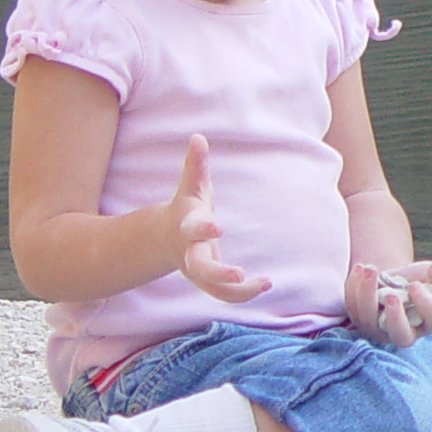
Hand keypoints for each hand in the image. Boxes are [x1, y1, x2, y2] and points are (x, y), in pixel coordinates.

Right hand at [169, 134, 271, 303]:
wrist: (165, 237)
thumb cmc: (186, 207)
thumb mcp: (190, 186)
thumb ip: (195, 165)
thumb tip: (197, 137)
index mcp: (186, 227)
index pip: (193, 229)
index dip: (203, 229)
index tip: (218, 227)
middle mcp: (190, 252)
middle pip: (199, 268)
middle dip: (217, 272)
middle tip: (238, 274)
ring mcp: (198, 270)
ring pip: (212, 288)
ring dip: (236, 290)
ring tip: (264, 283)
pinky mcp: (208, 280)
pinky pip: (224, 293)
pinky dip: (243, 293)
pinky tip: (266, 283)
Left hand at [346, 247, 431, 346]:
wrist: (390, 282)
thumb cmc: (415, 281)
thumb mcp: (431, 273)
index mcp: (428, 322)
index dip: (427, 305)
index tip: (416, 285)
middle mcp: (403, 332)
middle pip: (401, 336)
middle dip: (395, 316)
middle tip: (392, 295)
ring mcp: (378, 330)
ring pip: (369, 320)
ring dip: (368, 293)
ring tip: (370, 268)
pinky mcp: (359, 321)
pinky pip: (352, 308)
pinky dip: (354, 287)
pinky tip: (360, 268)